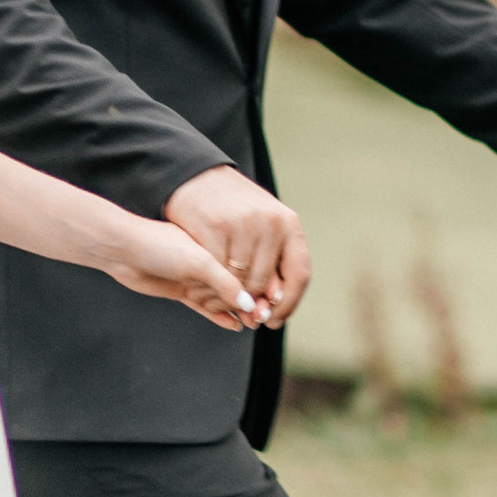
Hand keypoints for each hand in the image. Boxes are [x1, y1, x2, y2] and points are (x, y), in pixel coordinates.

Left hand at [100, 217, 264, 331]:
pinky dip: (217, 317)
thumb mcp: (199, 261)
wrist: (121, 248)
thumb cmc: (159, 245)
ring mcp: (194, 277)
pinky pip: (204, 308)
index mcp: (216, 246)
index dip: (259, 288)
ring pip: (220, 300)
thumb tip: (249, 304)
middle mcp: (207, 261)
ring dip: (233, 311)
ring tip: (249, 323)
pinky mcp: (180, 290)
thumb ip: (225, 283)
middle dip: (248, 303)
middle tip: (260, 318)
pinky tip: (232, 325)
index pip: (245, 272)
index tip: (272, 303)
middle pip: (235, 288)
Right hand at [165, 164, 311, 321]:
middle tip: (242, 311)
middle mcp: (269, 223)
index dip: (289, 304)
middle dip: (253, 303)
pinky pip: (216, 271)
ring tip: (224, 292)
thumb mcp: (263, 225)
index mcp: (288, 223)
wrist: (197, 176)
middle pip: (265, 284)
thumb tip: (274, 305)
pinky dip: (212, 281)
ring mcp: (241, 224)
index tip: (273, 320)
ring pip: (239, 281)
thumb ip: (274, 259)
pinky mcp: (213, 227)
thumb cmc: (234, 207)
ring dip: (231, 293)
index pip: (299, 275)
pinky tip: (208, 278)